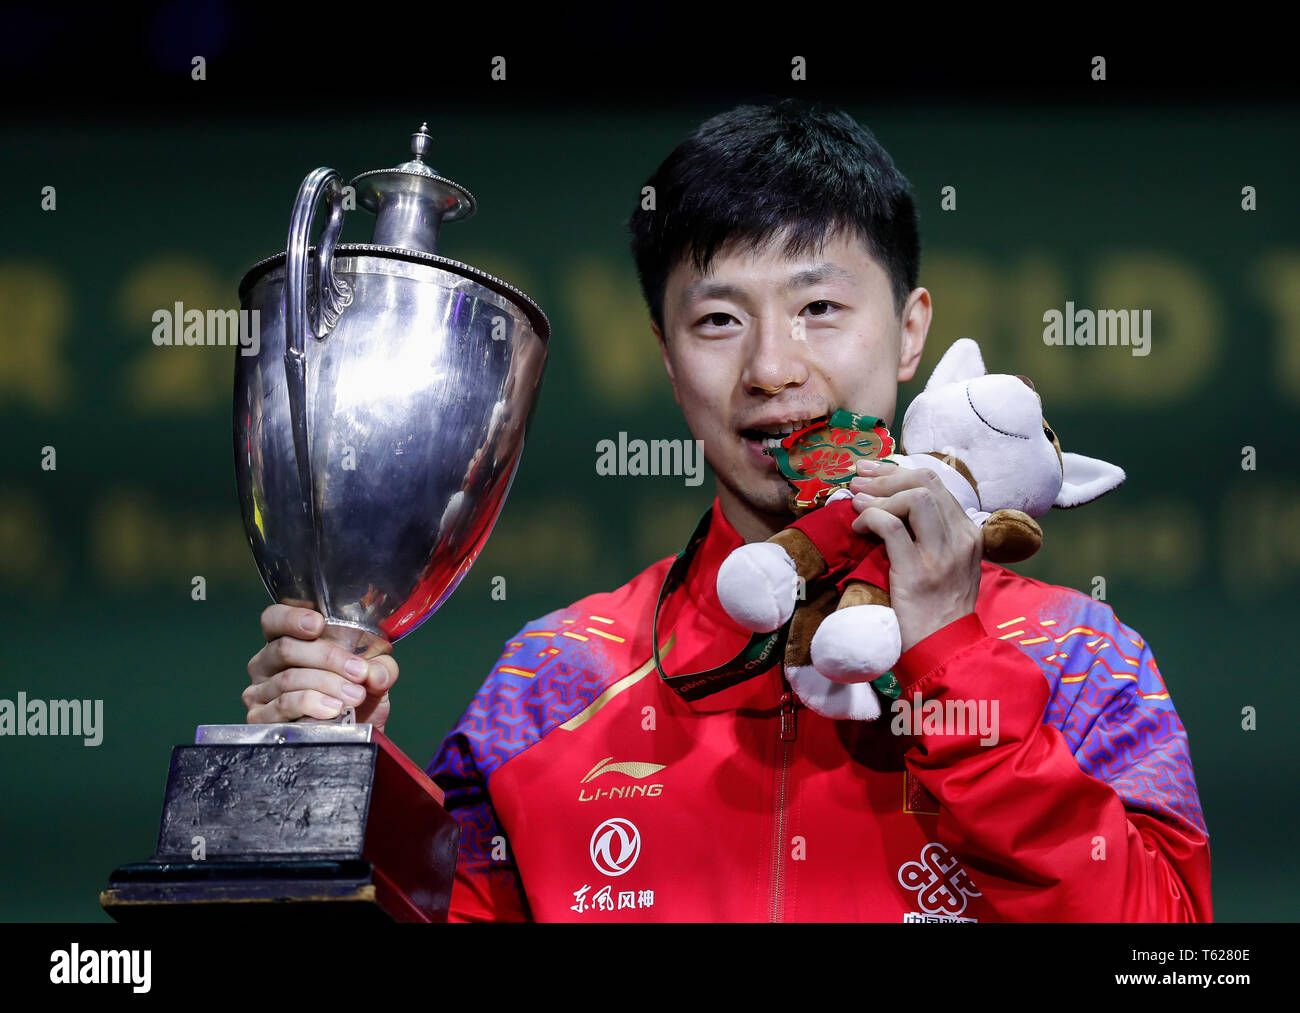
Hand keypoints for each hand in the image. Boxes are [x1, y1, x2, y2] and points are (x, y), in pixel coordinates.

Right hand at [244, 605, 397, 728]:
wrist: (354, 736)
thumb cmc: (356, 696)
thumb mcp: (374, 675)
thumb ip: (380, 667)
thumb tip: (374, 672)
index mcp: (287, 641)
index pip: (274, 620)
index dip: (291, 618)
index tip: (318, 624)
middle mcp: (266, 663)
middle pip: (286, 649)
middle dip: (328, 658)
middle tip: (358, 671)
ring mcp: (259, 691)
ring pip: (288, 679)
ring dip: (326, 685)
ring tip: (355, 695)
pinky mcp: (260, 718)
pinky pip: (284, 705)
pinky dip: (311, 705)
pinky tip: (333, 709)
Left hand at [847, 459, 982, 653]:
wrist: (945, 650)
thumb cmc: (939, 610)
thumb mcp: (949, 566)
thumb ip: (933, 535)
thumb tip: (894, 503)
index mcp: (969, 534)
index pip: (937, 484)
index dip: (899, 472)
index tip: (872, 472)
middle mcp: (960, 539)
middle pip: (926, 482)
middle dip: (887, 476)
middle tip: (859, 482)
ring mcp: (941, 555)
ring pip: (915, 498)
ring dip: (879, 496)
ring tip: (858, 505)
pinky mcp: (918, 572)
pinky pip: (892, 528)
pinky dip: (871, 518)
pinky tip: (859, 528)